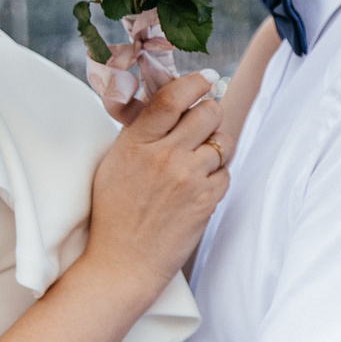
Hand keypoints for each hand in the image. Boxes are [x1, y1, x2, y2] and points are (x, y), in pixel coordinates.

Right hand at [85, 70, 229, 291]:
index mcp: (137, 142)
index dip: (195, 83)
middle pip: (209, 113)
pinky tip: (197, 189)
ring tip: (198, 161)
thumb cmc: (114, 212)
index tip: (205, 79)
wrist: (123, 262)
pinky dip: (216, 178)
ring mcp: (188, 178)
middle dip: (209, 115)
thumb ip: (140, 131)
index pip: (172, 98)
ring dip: (216, 147)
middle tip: (202, 126)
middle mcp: (165, 156)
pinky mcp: (206, 201)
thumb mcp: (115, 162)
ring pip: (224, 142)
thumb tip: (169, 101)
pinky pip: (225, 173)